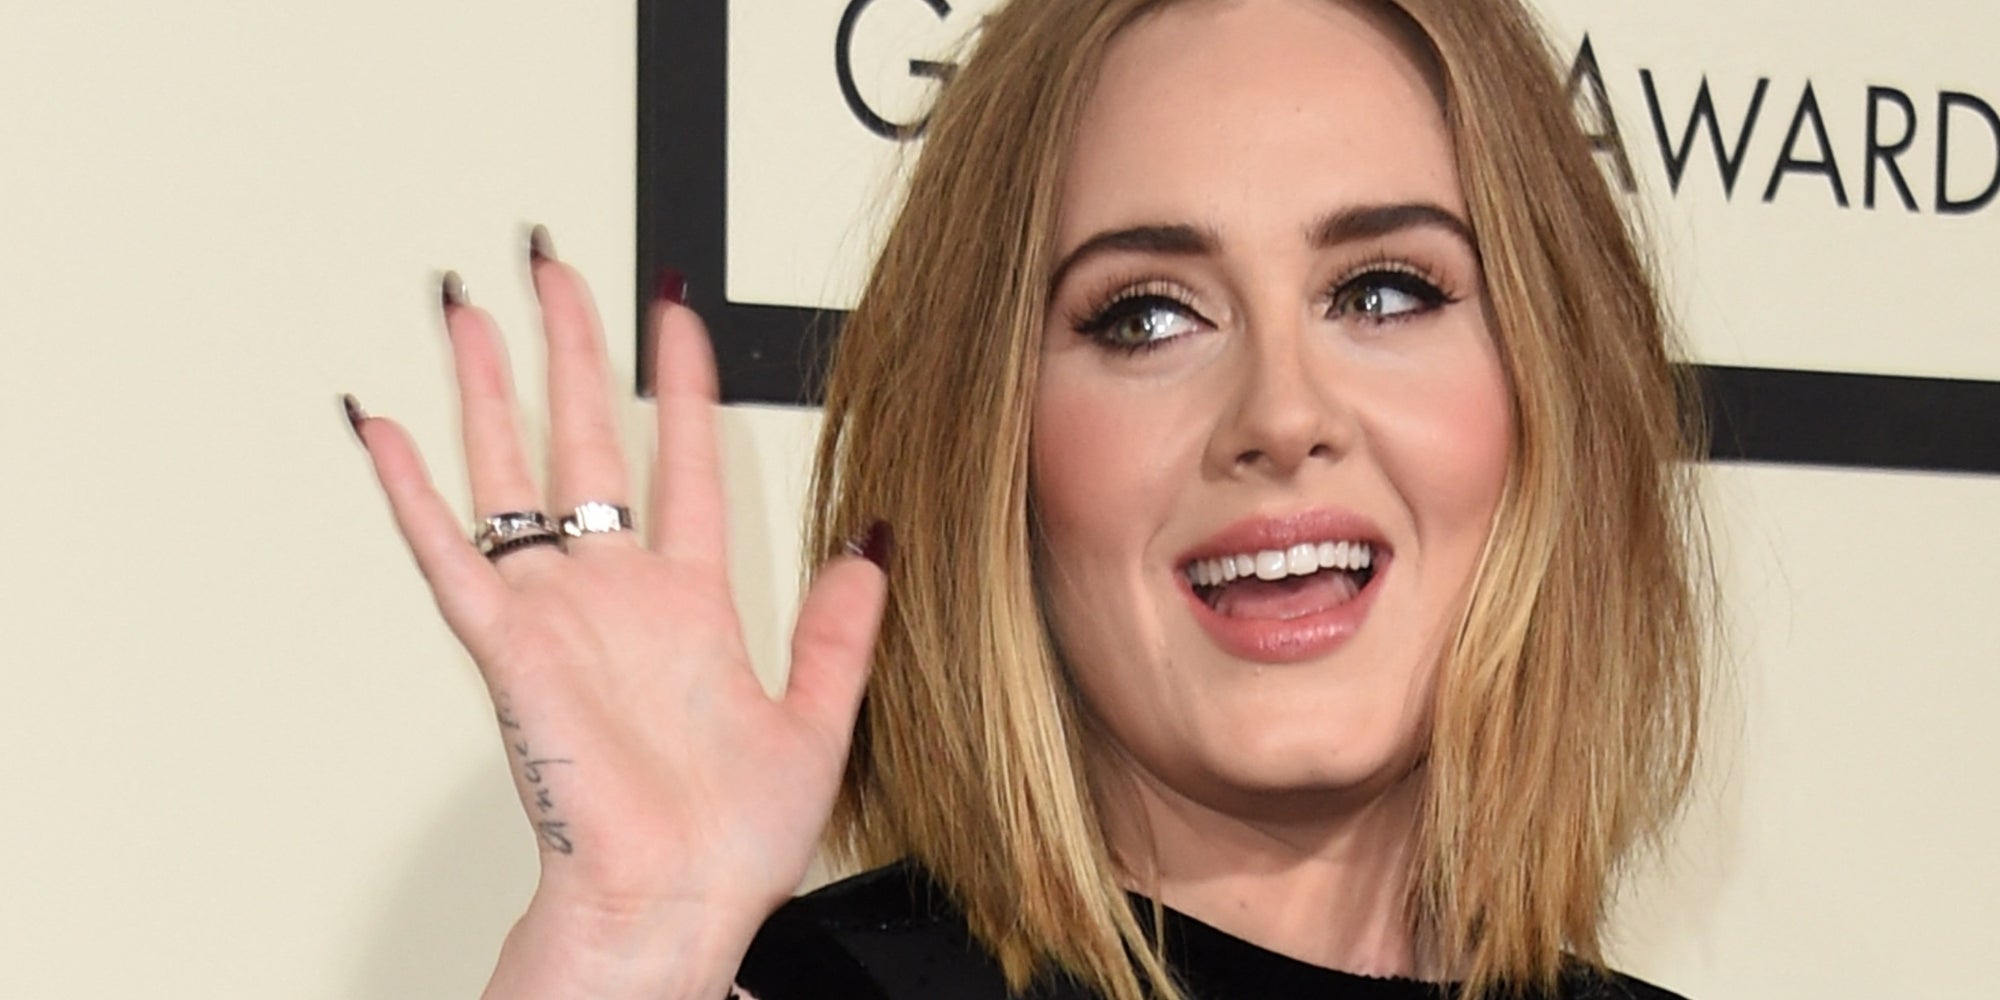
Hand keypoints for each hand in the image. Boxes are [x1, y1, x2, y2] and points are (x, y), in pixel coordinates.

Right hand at [346, 233, 886, 996]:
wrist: (671, 904)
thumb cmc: (730, 840)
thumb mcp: (820, 717)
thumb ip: (844, 625)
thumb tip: (877, 539)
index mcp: (689, 605)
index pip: (682, 461)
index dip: (681, 382)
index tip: (678, 312)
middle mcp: (616, 596)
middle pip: (588, 439)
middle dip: (572, 349)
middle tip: (557, 270)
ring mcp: (557, 615)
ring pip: (512, 474)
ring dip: (489, 390)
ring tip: (470, 310)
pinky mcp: (508, 649)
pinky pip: (450, 556)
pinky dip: (411, 493)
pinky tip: (383, 427)